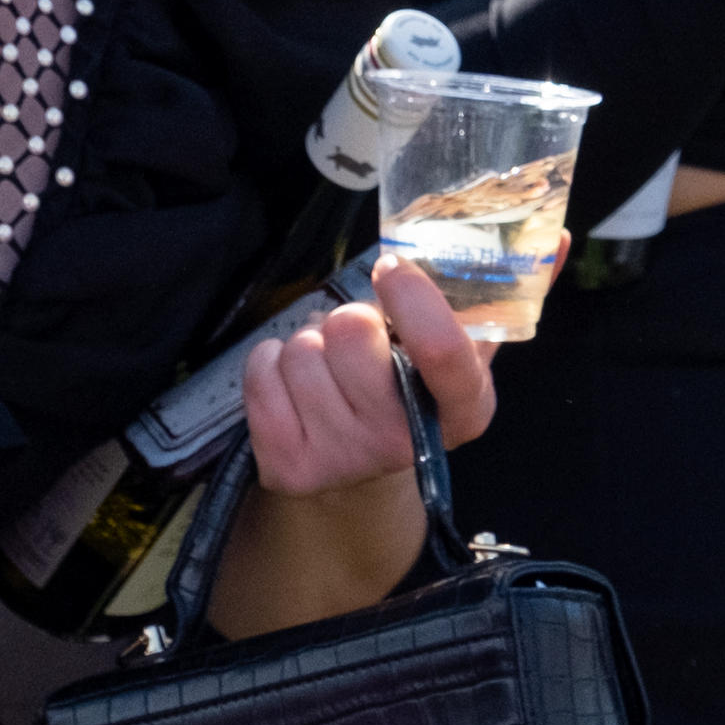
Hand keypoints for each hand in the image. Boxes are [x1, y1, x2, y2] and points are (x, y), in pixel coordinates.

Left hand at [238, 257, 497, 499]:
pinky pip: (261, 372)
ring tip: (329, 369)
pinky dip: (271, 361)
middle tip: (358, 337)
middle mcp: (406, 443)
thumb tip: (440, 253)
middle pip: (350, 331)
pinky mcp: (289, 468)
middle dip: (347, 317)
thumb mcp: (456, 350)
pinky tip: (295, 385)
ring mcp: (344, 460)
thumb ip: (461, 306)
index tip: (391, 267)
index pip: (441, 347)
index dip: (411, 295)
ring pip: (300, 350)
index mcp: (463, 409)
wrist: (364, 471)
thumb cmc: (408, 388)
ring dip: (309, 344)